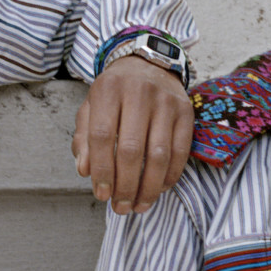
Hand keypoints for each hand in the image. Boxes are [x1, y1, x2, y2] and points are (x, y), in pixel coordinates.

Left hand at [73, 58, 193, 215]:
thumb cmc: (115, 92)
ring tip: (139, 205)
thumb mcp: (91, 107)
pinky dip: (170, 176)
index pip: (103, 137)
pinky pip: (180, 151)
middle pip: (132, 150)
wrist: (148, 63)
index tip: (101, 194)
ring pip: (159, 155)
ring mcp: (165, 102)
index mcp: (108, 91)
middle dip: (126, 186)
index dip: (102, 170)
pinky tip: (159, 189)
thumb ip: (84, 138)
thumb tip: (85, 170)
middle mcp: (138, 92)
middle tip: (121, 207)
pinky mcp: (186, 111)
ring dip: (149, 187)